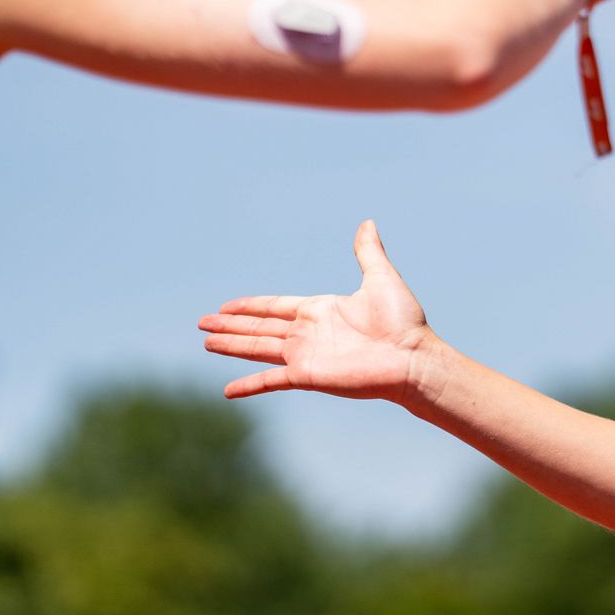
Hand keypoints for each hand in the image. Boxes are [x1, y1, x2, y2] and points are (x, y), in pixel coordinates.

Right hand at [199, 220, 433, 404]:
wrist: (412, 358)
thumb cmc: (402, 322)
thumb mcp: (380, 279)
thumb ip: (368, 252)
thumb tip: (367, 222)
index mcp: (320, 309)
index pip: (275, 306)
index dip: (250, 306)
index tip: (226, 305)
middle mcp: (308, 333)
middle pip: (259, 327)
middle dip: (231, 325)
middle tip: (201, 323)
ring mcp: (306, 355)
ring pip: (258, 348)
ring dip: (231, 346)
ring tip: (206, 343)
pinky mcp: (307, 376)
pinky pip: (271, 380)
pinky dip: (249, 385)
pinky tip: (228, 391)